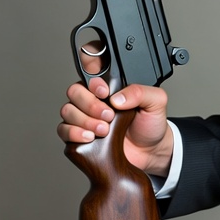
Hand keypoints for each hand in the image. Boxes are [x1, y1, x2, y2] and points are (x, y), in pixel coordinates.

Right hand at [57, 44, 173, 174]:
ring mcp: (84, 116)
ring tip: (104, 130)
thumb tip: (117, 97)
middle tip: (109, 115)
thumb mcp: (156, 102)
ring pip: (67, 110)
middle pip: (75, 91)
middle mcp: (94, 98)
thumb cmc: (150, 123)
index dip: (92, 80)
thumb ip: (141, 92)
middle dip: (90, 104)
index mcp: (110, 85)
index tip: (104, 91)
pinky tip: (90, 137)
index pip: (90, 69)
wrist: (149, 151)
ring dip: (84, 120)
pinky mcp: (79, 135)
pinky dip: (74, 133)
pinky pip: (63, 130)